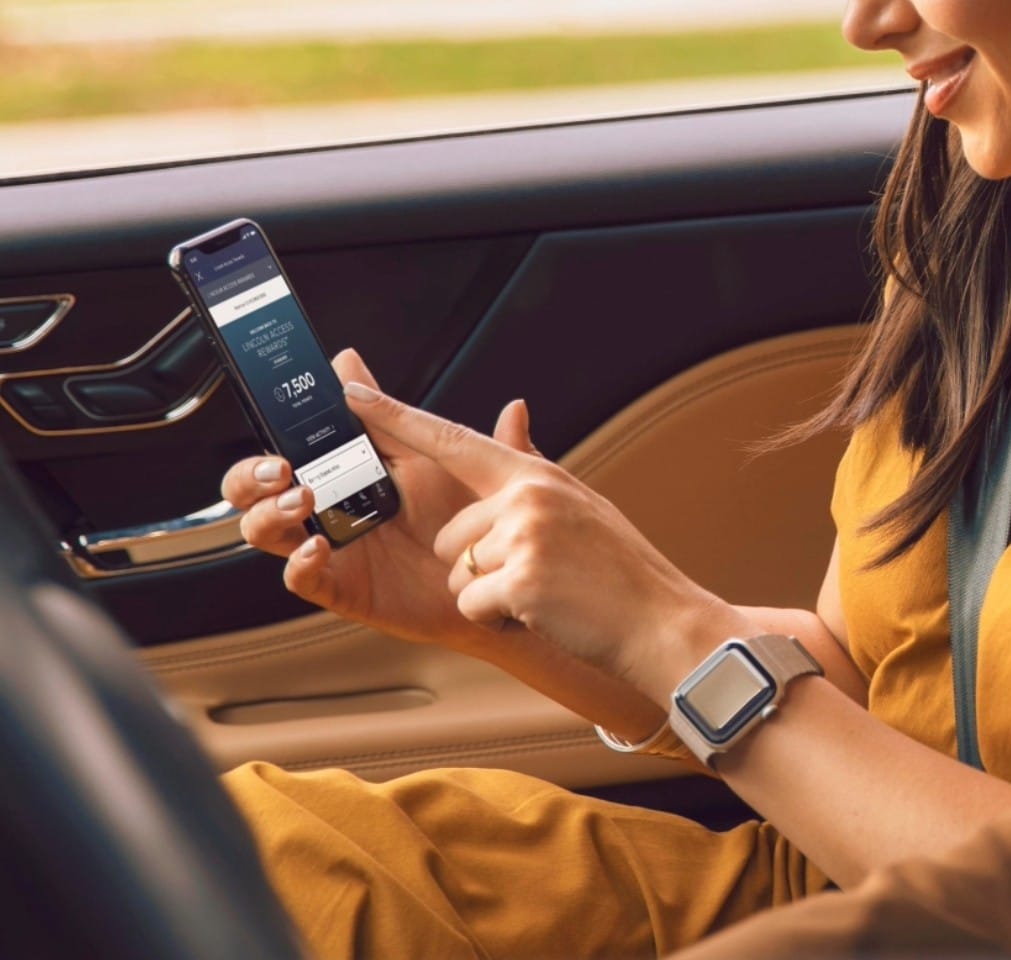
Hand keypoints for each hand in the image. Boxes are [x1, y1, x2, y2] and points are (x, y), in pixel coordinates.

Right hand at [220, 349, 543, 655]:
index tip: (270, 408)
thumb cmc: (468, 510)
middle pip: (256, 488)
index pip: (287, 443)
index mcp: (345, 468)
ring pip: (264, 530)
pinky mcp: (342, 586)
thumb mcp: (434, 450)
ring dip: (270, 512)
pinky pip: (301, 578)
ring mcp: (331, 546)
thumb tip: (349, 358)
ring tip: (304, 500)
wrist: (496, 568)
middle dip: (252, 474)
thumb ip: (395, 411)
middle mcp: (328, 505)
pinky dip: (299, 563)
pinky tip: (318, 547)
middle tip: (281, 467)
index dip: (270, 428)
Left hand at [343, 376, 739, 700]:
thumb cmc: (619, 570)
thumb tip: (513, 413)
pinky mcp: (519, 579)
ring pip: (457, 574)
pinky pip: (470, 604)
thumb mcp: (577, 504)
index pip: (452, 438)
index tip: (350, 389)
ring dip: (489, 594)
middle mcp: (526, 495)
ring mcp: (523, 535)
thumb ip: (530, 467)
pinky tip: (542, 612)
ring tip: (543, 593)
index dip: (396, 416)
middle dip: (476, 567)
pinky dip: (499, 618)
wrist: (660, 620)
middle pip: (448, 536)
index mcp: (533, 475)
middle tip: (536, 574)